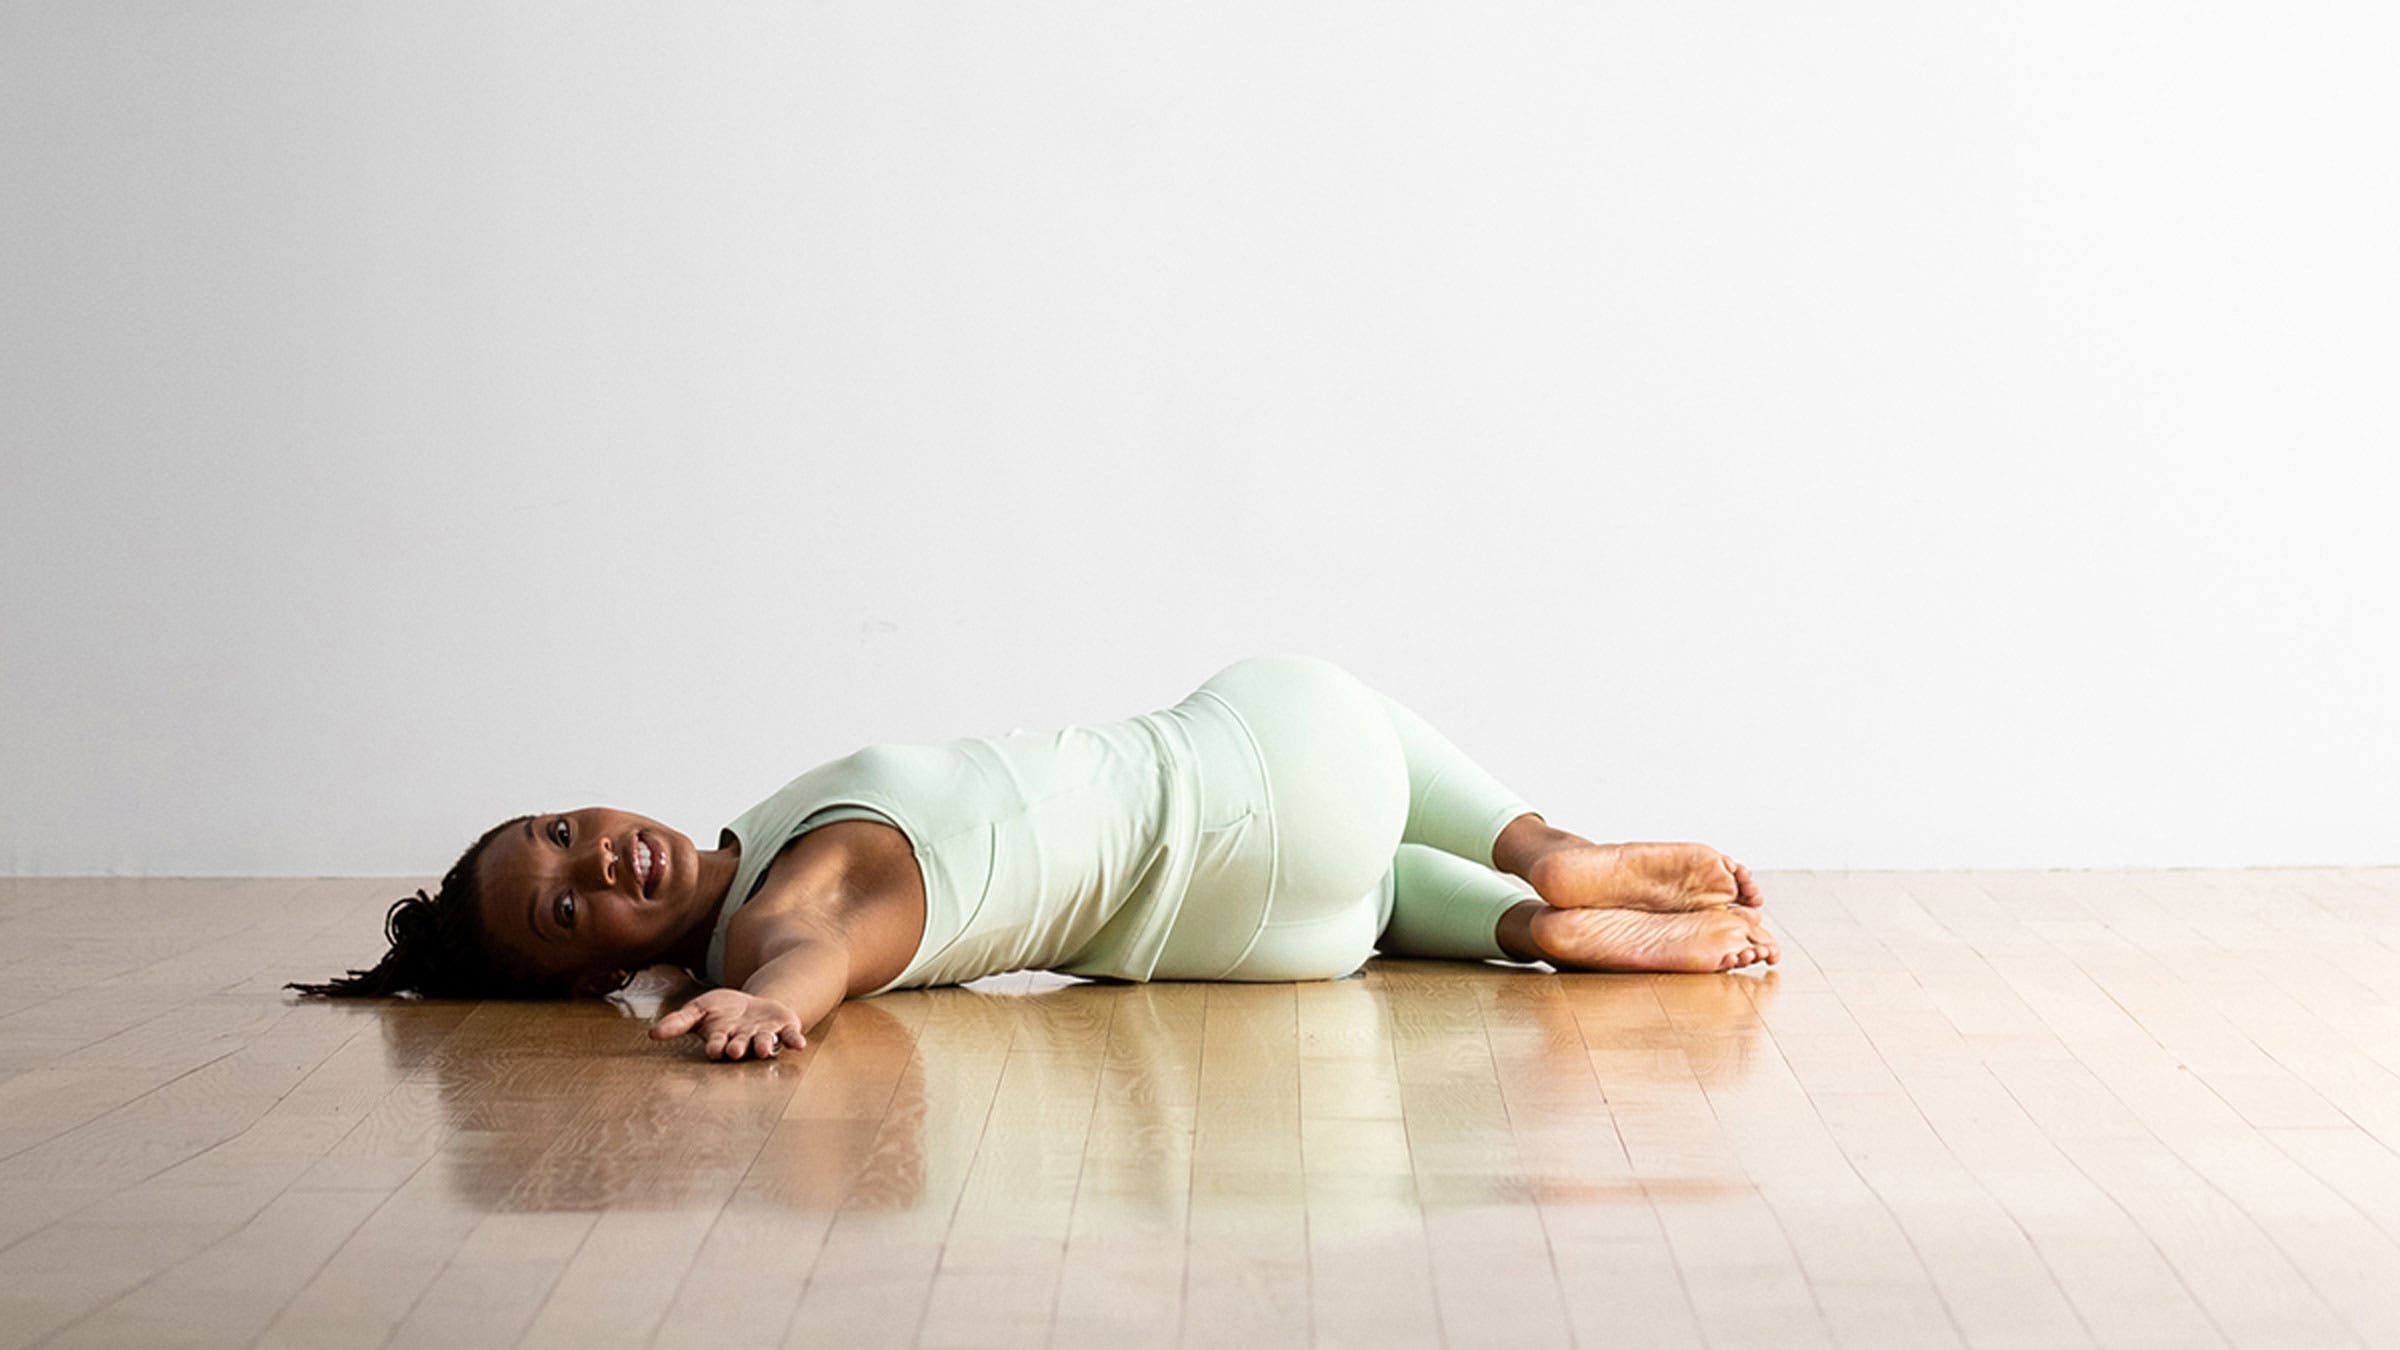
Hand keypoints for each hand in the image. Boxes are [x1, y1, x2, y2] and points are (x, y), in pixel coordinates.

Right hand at [648, 987, 805, 1060]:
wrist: (753, 1004)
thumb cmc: (722, 1012)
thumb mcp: (699, 1010)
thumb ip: (679, 1021)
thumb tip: (653, 1033)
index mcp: (721, 1038)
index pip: (717, 1044)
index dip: (715, 1046)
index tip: (713, 1049)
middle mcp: (743, 1040)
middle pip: (740, 1046)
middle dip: (737, 1048)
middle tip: (734, 1051)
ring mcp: (764, 1035)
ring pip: (764, 1043)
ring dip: (763, 1046)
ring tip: (762, 1049)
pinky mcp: (783, 1029)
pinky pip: (789, 1037)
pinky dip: (794, 1041)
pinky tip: (799, 1044)